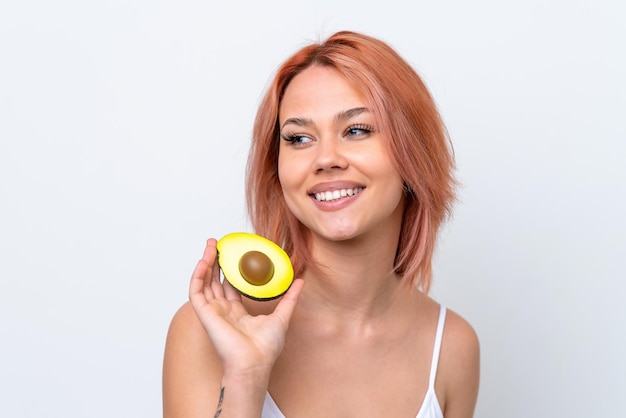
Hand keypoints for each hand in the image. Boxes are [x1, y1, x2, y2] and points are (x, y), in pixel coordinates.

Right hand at [189, 238, 303, 378]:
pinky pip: (196, 291)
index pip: (230, 285)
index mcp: (237, 312)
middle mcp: (223, 310)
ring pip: (204, 282)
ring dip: (205, 262)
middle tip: (219, 243)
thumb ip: (289, 298)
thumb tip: (300, 280)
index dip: (230, 269)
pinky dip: (197, 275)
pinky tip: (204, 261)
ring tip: (211, 245)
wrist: (255, 362)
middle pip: (215, 280)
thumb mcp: (282, 316)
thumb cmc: (266, 348)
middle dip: (216, 261)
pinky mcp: (205, 314)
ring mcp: (213, 311)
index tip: (234, 253)